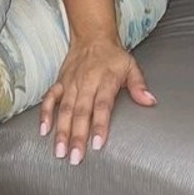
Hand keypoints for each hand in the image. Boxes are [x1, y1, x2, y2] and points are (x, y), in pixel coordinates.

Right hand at [39, 36, 154, 162]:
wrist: (92, 36)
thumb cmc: (113, 56)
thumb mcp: (131, 66)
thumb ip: (139, 85)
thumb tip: (150, 101)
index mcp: (105, 80)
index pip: (102, 106)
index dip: (100, 125)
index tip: (98, 144)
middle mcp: (86, 82)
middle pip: (81, 112)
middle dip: (77, 136)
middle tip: (75, 158)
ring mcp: (71, 83)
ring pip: (65, 109)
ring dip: (61, 131)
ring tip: (59, 151)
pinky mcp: (60, 82)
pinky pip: (50, 98)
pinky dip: (45, 113)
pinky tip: (43, 130)